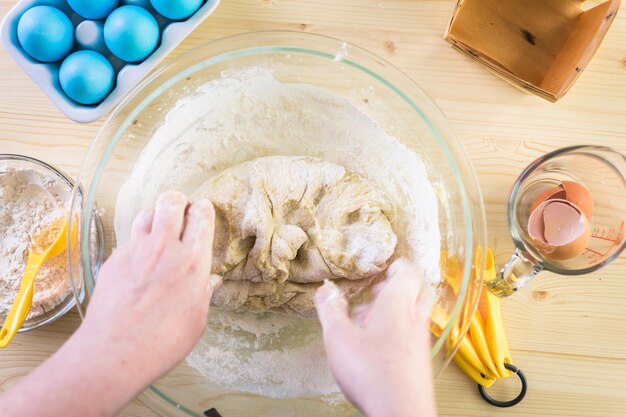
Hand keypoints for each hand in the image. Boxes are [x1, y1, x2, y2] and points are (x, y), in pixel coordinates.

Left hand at [79, 191, 221, 384]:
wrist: (113, 353)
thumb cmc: (162, 343)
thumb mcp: (196, 321)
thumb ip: (203, 294)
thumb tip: (210, 281)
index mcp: (192, 262)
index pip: (201, 217)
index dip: (203, 210)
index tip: (203, 212)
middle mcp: (164, 248)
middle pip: (171, 202)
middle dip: (179, 202)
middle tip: (182, 212)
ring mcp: (135, 252)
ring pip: (147, 213)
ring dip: (156, 217)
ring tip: (159, 231)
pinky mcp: (113, 260)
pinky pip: (129, 239)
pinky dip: (137, 242)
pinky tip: (139, 261)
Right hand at [314, 259, 435, 416]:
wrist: (401, 413)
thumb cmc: (372, 374)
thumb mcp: (338, 338)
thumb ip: (330, 310)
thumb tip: (325, 290)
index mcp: (398, 304)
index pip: (406, 272)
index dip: (395, 266)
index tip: (382, 266)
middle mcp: (414, 317)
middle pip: (417, 289)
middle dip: (398, 285)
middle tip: (377, 289)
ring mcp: (421, 339)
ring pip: (415, 312)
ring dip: (397, 308)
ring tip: (370, 318)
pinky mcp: (420, 359)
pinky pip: (413, 332)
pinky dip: (399, 329)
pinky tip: (377, 343)